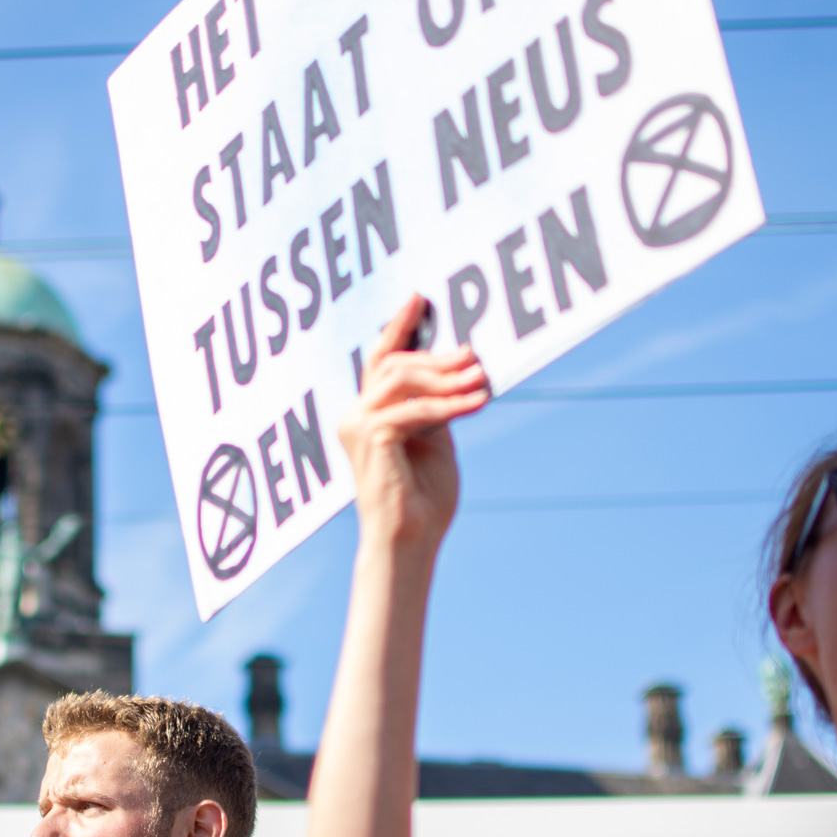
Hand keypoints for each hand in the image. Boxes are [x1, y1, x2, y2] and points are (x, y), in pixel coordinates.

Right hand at [338, 294, 488, 551]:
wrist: (412, 538)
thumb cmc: (424, 498)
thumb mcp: (436, 440)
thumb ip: (436, 406)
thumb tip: (458, 368)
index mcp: (368, 414)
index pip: (381, 359)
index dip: (398, 326)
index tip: (420, 298)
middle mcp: (355, 416)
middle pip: (395, 365)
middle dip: (437, 357)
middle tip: (474, 355)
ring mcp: (357, 426)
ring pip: (403, 380)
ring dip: (447, 378)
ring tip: (481, 380)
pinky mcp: (371, 438)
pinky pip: (414, 410)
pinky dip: (449, 405)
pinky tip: (476, 402)